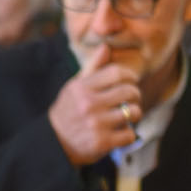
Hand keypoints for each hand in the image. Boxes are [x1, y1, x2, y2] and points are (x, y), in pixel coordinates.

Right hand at [47, 42, 144, 165]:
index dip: (130, 76)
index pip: (117, 73)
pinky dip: (128, 134)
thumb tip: (106, 46)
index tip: (131, 81)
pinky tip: (120, 132)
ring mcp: (96, 124)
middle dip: (136, 95)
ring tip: (128, 115)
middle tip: (132, 99)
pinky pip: (130, 134)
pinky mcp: (102, 142)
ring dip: (134, 114)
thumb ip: (92, 67)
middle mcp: (89, 104)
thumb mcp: (75, 87)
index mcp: (82, 88)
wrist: (54, 143)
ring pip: (133, 112)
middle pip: (129, 91)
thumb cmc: (69, 111)